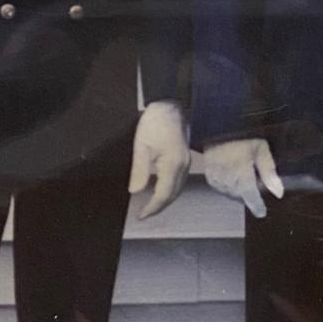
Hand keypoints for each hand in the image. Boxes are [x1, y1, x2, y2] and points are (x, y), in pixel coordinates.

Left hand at [128, 100, 189, 218]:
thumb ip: (140, 171)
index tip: (140, 215)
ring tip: (150, 206)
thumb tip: (135, 191)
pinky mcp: (185, 158)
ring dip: (165, 200)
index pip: (163, 195)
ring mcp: (186, 162)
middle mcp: (183, 166)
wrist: (169, 106)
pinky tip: (159, 190)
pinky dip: (170, 190)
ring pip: (178, 189)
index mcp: (173, 165)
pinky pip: (179, 181)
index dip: (152, 208)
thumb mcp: (141, 146)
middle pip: (173, 195)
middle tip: (143, 214)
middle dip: (159, 207)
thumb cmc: (154, 123)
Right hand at [204, 138, 283, 218]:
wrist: (217, 129)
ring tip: (243, 173)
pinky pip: (222, 189)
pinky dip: (229, 185)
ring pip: (232, 194)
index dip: (257, 206)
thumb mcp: (261, 149)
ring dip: (239, 190)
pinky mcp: (210, 178)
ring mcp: (217, 180)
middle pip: (242, 196)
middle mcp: (228, 181)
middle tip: (254, 178)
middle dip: (249, 192)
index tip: (262, 212)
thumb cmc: (241, 137)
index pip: (251, 198)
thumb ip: (269, 172)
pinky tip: (233, 174)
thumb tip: (278, 192)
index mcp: (241, 174)